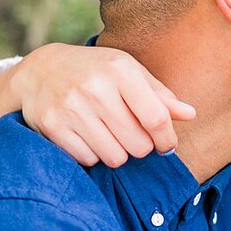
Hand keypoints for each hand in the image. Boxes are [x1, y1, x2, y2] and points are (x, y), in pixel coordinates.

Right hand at [10, 43, 195, 166]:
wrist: (40, 71)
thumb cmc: (95, 72)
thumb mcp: (128, 72)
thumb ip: (160, 95)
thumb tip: (191, 114)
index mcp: (120, 71)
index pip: (157, 119)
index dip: (167, 140)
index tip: (166, 146)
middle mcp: (95, 89)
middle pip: (139, 145)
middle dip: (140, 146)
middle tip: (130, 135)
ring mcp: (72, 108)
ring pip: (115, 158)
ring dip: (117, 153)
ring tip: (108, 134)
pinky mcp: (53, 126)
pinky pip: (89, 160)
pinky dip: (92, 154)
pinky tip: (86, 136)